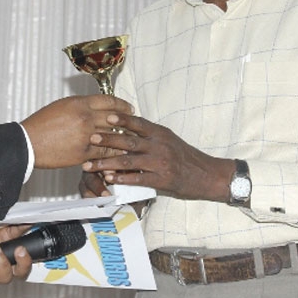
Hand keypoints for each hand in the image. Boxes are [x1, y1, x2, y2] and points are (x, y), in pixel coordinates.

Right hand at [21, 95, 133, 168]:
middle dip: (126, 122)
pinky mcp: (83, 153)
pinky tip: (117, 155)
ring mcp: (86, 136)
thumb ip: (80, 105)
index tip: (129, 108)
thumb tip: (94, 107)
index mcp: (79, 103)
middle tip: (133, 125)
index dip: (122, 105)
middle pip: (115, 118)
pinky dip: (113, 155)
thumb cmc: (41, 124)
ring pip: (113, 137)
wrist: (28, 143)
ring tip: (128, 141)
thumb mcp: (61, 106)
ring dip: (122, 140)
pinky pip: (105, 154)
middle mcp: (85, 118)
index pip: (109, 101)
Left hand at [82, 114, 232, 201]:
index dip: (122, 120)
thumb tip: (127, 128)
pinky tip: (109, 179)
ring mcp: (160, 163)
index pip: (139, 123)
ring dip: (107, 163)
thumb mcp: (169, 140)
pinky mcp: (161, 180)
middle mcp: (160, 146)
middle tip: (91, 138)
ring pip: (129, 161)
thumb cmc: (185, 157)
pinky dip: (122, 179)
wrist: (207, 175)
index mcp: (161, 134)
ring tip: (90, 164)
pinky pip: (138, 179)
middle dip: (108, 140)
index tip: (106, 117)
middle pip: (129, 141)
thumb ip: (150, 135)